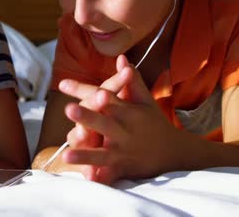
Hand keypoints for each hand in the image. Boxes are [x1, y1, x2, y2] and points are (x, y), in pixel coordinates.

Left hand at [60, 56, 180, 183]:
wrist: (175, 154)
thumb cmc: (154, 123)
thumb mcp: (145, 101)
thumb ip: (131, 81)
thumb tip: (120, 58)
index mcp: (128, 112)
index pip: (104, 97)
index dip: (84, 90)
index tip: (63, 84)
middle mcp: (124, 131)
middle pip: (103, 123)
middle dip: (87, 116)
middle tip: (69, 109)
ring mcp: (123, 152)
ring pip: (102, 153)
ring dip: (85, 154)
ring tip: (66, 155)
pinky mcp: (124, 169)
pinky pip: (109, 176)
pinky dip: (99, 179)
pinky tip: (85, 180)